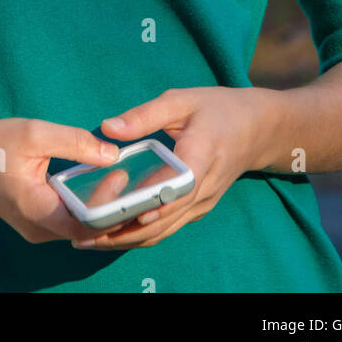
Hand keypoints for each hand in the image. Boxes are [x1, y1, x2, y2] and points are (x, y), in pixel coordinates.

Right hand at [0, 117, 123, 244]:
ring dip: (103, 207)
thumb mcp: (34, 133)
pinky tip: (102, 184)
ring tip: (123, 180)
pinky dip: (89, 206)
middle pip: (88, 230)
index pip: (86, 223)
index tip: (122, 176)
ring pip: (82, 227)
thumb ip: (75, 142)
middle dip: (114, 208)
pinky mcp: (39, 223)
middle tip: (133, 179)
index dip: (109, 205)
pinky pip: (71, 221)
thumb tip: (113, 153)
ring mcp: (38, 230)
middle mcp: (39, 229)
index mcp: (36, 210)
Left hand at [69, 85, 280, 250]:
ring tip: (91, 240)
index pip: (178, 187)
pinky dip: (142, 235)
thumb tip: (107, 128)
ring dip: (130, 239)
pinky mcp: (198, 208)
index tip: (125, 212)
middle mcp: (203, 189)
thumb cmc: (216, 109)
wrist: (257, 128)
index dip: (153, 202)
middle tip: (85, 235)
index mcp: (201, 156)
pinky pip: (169, 227)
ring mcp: (202, 203)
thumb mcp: (181, 101)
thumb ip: (144, 115)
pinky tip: (115, 234)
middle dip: (126, 230)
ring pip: (165, 230)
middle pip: (165, 218)